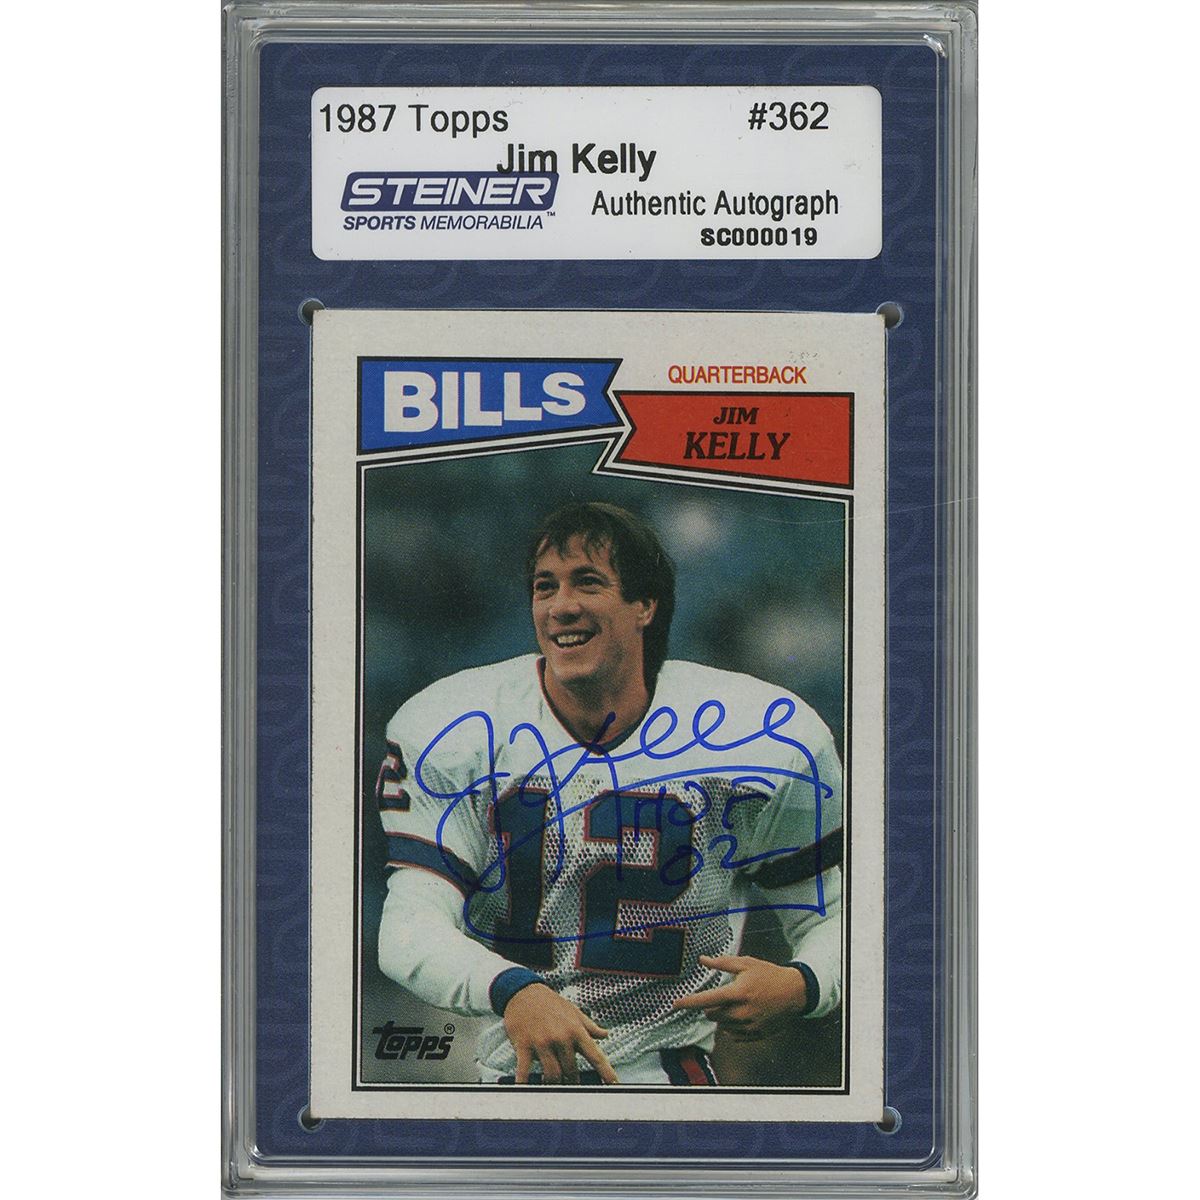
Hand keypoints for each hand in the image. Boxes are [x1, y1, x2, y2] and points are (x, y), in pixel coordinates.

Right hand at [503, 983, 619, 1083]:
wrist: (524, 992)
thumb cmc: (550, 1003)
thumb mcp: (574, 1011)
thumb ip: (590, 1026)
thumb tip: (605, 1034)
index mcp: (575, 1030)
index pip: (595, 1055)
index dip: (606, 1071)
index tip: (613, 1084)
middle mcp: (561, 1037)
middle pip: (571, 1071)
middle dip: (573, 1082)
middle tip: (573, 1087)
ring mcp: (542, 1042)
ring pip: (552, 1074)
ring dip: (554, 1084)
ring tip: (554, 1086)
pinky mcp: (524, 1046)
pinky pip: (525, 1070)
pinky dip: (525, 1082)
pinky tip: (526, 1088)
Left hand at [671, 954, 807, 1040]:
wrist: (794, 993)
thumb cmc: (768, 975)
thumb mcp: (746, 963)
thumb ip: (722, 963)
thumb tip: (703, 960)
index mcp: (737, 993)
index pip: (706, 1000)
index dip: (688, 1002)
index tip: (674, 1004)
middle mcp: (741, 1012)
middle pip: (712, 1014)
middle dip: (711, 1006)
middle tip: (724, 995)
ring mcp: (749, 1026)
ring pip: (722, 1025)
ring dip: (723, 1016)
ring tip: (738, 1003)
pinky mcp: (755, 1035)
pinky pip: (733, 1035)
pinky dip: (733, 1026)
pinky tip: (743, 1015)